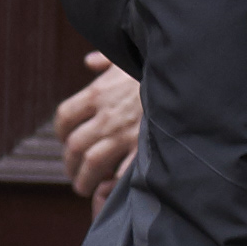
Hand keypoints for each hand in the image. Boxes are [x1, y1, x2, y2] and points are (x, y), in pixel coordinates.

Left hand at [56, 55, 142, 212]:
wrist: (185, 78)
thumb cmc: (155, 68)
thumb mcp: (127, 58)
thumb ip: (105, 60)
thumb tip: (91, 61)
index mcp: (97, 93)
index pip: (64, 117)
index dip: (61, 132)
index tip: (65, 139)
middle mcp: (106, 116)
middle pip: (74, 146)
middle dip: (69, 163)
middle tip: (73, 172)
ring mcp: (124, 134)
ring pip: (92, 163)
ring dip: (84, 178)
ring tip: (84, 187)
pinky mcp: (144, 148)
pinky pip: (121, 173)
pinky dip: (112, 183)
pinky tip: (111, 187)